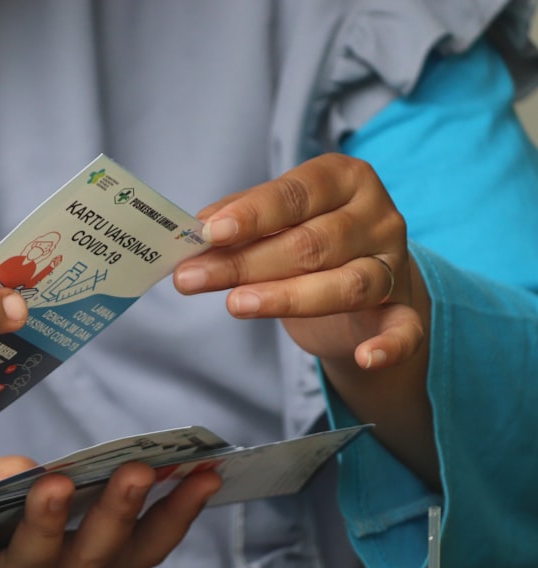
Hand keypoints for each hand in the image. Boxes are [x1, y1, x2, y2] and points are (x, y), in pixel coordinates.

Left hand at [173, 154, 437, 485]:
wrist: (363, 281)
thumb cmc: (309, 239)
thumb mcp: (276, 220)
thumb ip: (240, 221)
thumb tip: (198, 228)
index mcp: (345, 179)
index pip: (296, 193)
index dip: (253, 213)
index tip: (210, 231)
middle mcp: (377, 218)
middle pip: (312, 243)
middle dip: (246, 263)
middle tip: (191, 278)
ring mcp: (395, 265)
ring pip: (347, 284)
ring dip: (287, 298)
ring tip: (235, 305)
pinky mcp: (405, 311)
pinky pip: (406, 330)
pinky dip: (389, 346)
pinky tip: (367, 357)